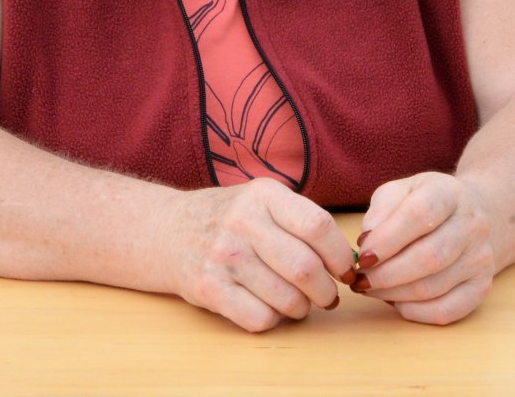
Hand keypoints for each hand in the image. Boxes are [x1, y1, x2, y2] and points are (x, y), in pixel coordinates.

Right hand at [161, 178, 353, 332]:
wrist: (165, 230)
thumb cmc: (227, 218)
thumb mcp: (261, 200)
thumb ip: (301, 221)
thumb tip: (350, 263)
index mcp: (263, 195)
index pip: (318, 226)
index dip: (340, 256)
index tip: (343, 270)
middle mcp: (242, 222)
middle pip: (306, 268)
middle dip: (326, 291)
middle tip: (325, 295)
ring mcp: (223, 256)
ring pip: (288, 299)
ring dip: (301, 308)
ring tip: (295, 300)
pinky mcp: (209, 288)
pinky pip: (260, 318)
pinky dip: (273, 320)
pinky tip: (267, 306)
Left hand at [353, 172, 497, 325]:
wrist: (470, 215)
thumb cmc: (423, 204)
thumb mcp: (398, 192)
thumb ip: (380, 211)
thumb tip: (367, 242)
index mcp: (449, 193)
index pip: (419, 215)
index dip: (387, 239)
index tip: (363, 256)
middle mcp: (472, 225)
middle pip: (428, 257)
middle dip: (386, 274)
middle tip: (360, 279)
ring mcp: (481, 258)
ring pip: (433, 287)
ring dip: (394, 294)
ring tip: (372, 288)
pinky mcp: (482, 286)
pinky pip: (447, 311)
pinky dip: (415, 312)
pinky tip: (396, 302)